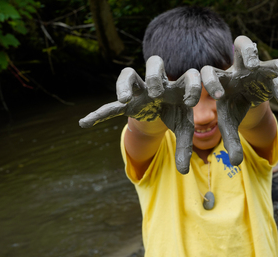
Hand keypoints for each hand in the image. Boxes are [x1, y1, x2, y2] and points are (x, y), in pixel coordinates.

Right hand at [79, 56, 201, 173]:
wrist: (162, 113)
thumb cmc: (175, 114)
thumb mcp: (184, 129)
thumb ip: (185, 148)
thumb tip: (184, 172)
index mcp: (176, 86)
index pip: (187, 76)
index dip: (192, 85)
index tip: (190, 102)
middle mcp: (157, 83)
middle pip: (154, 62)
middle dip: (154, 75)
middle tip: (157, 92)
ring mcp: (140, 91)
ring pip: (128, 74)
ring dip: (124, 84)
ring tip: (123, 100)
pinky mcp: (127, 102)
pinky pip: (110, 106)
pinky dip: (98, 114)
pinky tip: (85, 123)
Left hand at [201, 35, 277, 165]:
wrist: (243, 96)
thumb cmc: (232, 107)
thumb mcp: (229, 123)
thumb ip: (231, 141)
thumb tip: (235, 164)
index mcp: (222, 78)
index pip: (210, 72)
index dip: (212, 82)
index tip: (218, 97)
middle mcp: (240, 67)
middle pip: (241, 44)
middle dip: (248, 51)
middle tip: (252, 66)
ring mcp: (259, 66)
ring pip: (273, 58)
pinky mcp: (273, 70)